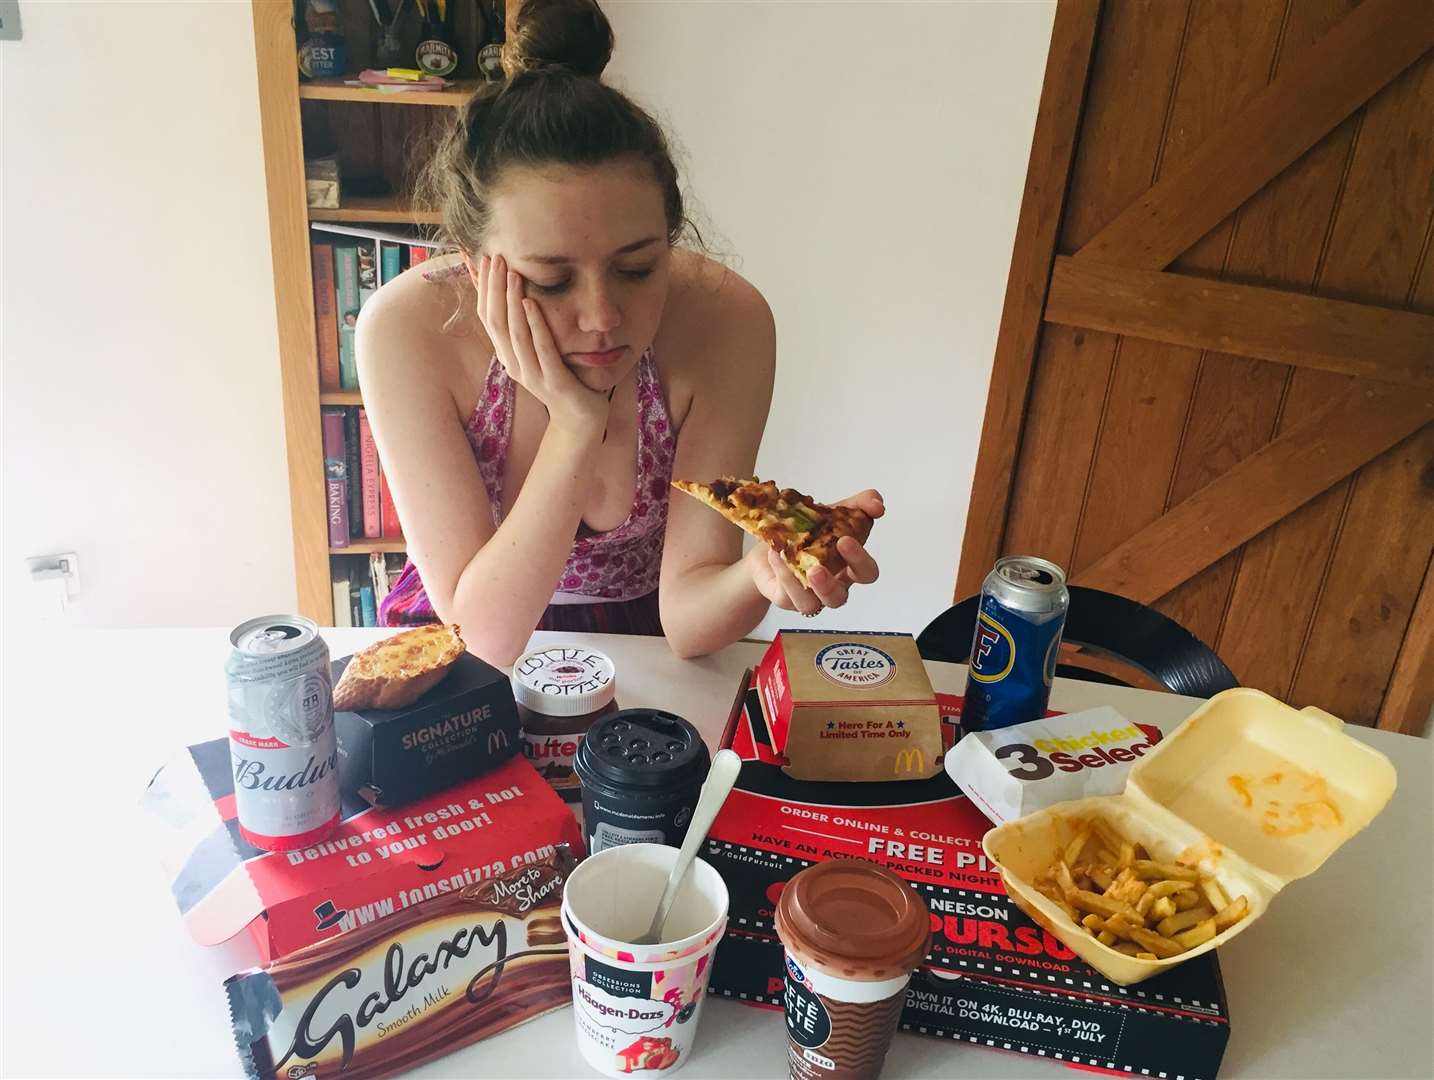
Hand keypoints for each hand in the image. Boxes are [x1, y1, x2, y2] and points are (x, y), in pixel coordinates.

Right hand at [474, 254, 611, 436]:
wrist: (581, 419)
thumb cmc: (564, 379)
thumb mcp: (540, 349)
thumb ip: (529, 326)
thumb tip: (518, 293)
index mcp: (508, 355)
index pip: (486, 316)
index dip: (480, 288)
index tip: (477, 257)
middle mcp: (514, 365)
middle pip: (495, 321)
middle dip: (493, 287)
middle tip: (495, 257)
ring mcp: (531, 375)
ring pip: (514, 333)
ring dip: (510, 301)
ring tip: (511, 273)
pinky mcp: (553, 382)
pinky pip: (541, 349)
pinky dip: (535, 325)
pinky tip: (531, 303)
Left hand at [747, 489, 883, 614]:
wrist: (773, 542)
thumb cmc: (809, 534)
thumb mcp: (835, 513)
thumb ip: (860, 505)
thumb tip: (877, 503)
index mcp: (847, 568)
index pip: (865, 573)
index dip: (860, 560)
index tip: (846, 539)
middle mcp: (830, 586)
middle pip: (839, 597)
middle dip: (830, 583)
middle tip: (816, 567)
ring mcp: (807, 596)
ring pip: (811, 605)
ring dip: (801, 585)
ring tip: (796, 561)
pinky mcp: (784, 599)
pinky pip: (786, 596)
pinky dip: (783, 574)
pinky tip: (778, 553)